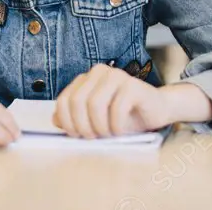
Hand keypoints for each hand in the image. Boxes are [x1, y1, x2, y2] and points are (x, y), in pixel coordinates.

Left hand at [53, 64, 211, 137]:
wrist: (156, 111)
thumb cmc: (124, 116)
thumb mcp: (95, 119)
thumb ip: (74, 117)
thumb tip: (55, 120)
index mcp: (86, 78)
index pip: (64, 100)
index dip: (67, 122)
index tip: (77, 136)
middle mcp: (99, 72)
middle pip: (77, 102)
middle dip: (83, 127)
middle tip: (94, 139)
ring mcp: (116, 76)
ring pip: (94, 104)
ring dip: (100, 127)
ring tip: (108, 135)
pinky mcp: (133, 85)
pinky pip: (116, 108)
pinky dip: (116, 126)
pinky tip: (121, 131)